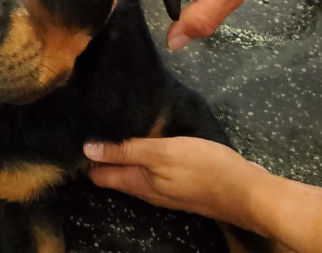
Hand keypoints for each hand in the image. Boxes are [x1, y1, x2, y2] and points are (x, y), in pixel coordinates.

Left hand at [84, 136, 266, 231]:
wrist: (247, 192)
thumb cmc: (203, 168)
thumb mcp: (162, 154)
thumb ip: (126, 150)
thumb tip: (87, 149)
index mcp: (137, 183)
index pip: (99, 175)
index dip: (86, 159)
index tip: (74, 136)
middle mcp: (146, 190)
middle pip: (115, 175)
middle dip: (101, 156)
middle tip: (90, 128)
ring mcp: (164, 189)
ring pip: (133, 172)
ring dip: (122, 155)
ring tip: (112, 130)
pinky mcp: (179, 183)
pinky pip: (151, 170)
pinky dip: (142, 157)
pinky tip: (145, 141)